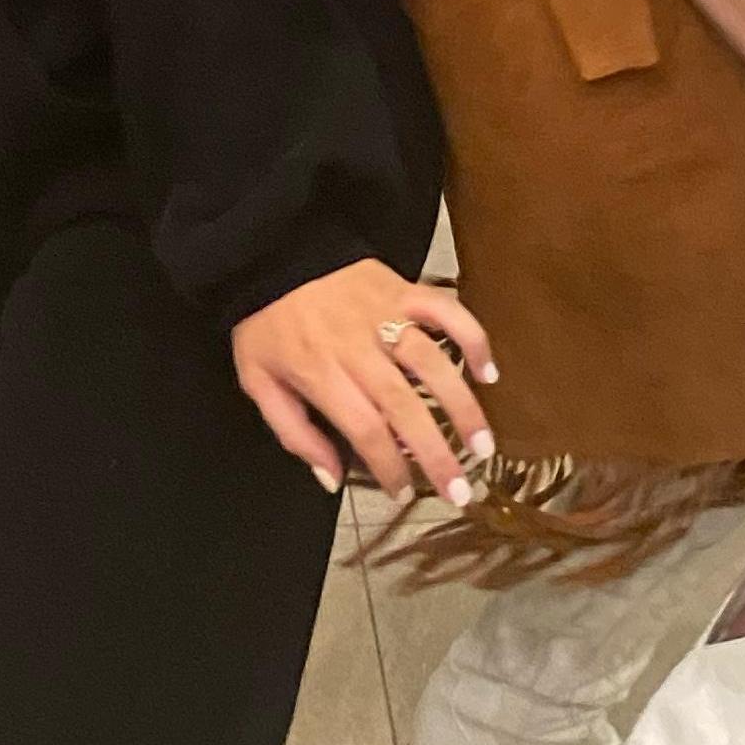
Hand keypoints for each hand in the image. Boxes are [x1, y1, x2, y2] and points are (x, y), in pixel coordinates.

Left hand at [232, 260, 497, 504]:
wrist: (273, 251)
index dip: (388, 467)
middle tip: (460, 491)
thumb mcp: (258, 382)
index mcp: (320, 373)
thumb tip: (331, 480)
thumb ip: (294, 433)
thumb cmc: (266, 321)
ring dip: (462, 407)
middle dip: (437, 454)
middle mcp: (358, 346)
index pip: (365, 429)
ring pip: (433, 364)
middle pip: (405, 407)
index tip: (402, 492)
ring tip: (483, 445)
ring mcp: (386, 314)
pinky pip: (446, 310)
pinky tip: (487, 372)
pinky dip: (471, 339)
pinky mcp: (403, 289)